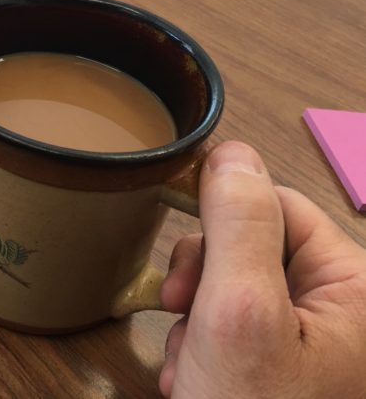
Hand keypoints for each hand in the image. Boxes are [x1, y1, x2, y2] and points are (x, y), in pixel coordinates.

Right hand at [159, 141, 365, 397]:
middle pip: (249, 246)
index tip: (180, 252)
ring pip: (229, 288)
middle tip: (181, 313)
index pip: (278, 204)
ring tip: (191, 369)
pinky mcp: (277, 368)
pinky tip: (196, 382)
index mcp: (354, 287)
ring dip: (195, 322)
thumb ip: (237, 224)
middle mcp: (339, 310)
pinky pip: (228, 328)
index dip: (220, 218)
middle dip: (203, 281)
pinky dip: (201, 349)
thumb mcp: (238, 314)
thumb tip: (228, 151)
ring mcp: (307, 343)